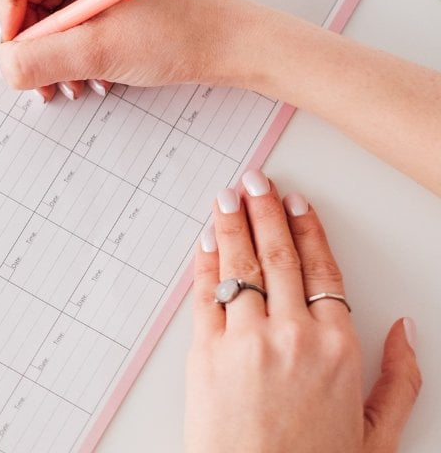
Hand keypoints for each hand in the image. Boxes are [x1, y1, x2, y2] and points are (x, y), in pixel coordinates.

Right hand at [0, 0, 265, 99]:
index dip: (3, 6)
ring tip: (69, 80)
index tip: (22, 45)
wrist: (230, 42)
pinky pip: (58, 7)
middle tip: (43, 78)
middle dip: (27, 36)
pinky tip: (81, 68)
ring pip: (35, 1)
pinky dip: (63, 41)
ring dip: (46, 46)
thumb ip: (34, 60)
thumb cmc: (180, 35)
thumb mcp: (97, 53)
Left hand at [187, 169, 420, 451]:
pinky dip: (204, 262)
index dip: (308, 230)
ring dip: (231, 224)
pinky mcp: (204, 352)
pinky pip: (205, 294)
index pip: (323, 270)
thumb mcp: (378, 433)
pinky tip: (205, 241)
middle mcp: (292, 335)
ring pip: (240, 266)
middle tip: (256, 181)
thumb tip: (405, 330)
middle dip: (265, 211)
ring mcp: (245, 340)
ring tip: (227, 195)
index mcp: (339, 348)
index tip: (298, 203)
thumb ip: (400, 379)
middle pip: (279, 256)